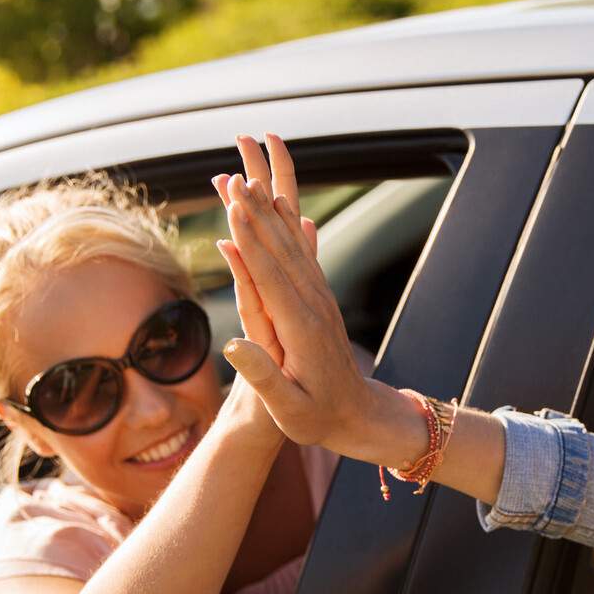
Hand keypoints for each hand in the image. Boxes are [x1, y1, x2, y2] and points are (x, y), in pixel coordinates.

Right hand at [215, 135, 410, 460]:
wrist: (360, 417)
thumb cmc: (318, 420)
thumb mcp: (289, 410)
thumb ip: (263, 378)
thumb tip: (233, 345)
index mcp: (301, 328)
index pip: (270, 274)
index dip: (250, 238)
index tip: (234, 205)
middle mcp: (312, 305)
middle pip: (281, 248)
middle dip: (258, 211)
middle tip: (236, 174)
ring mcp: (319, 300)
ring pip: (293, 246)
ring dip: (272, 211)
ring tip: (252, 179)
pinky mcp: (320, 301)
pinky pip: (302, 255)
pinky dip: (289, 228)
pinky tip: (283, 208)